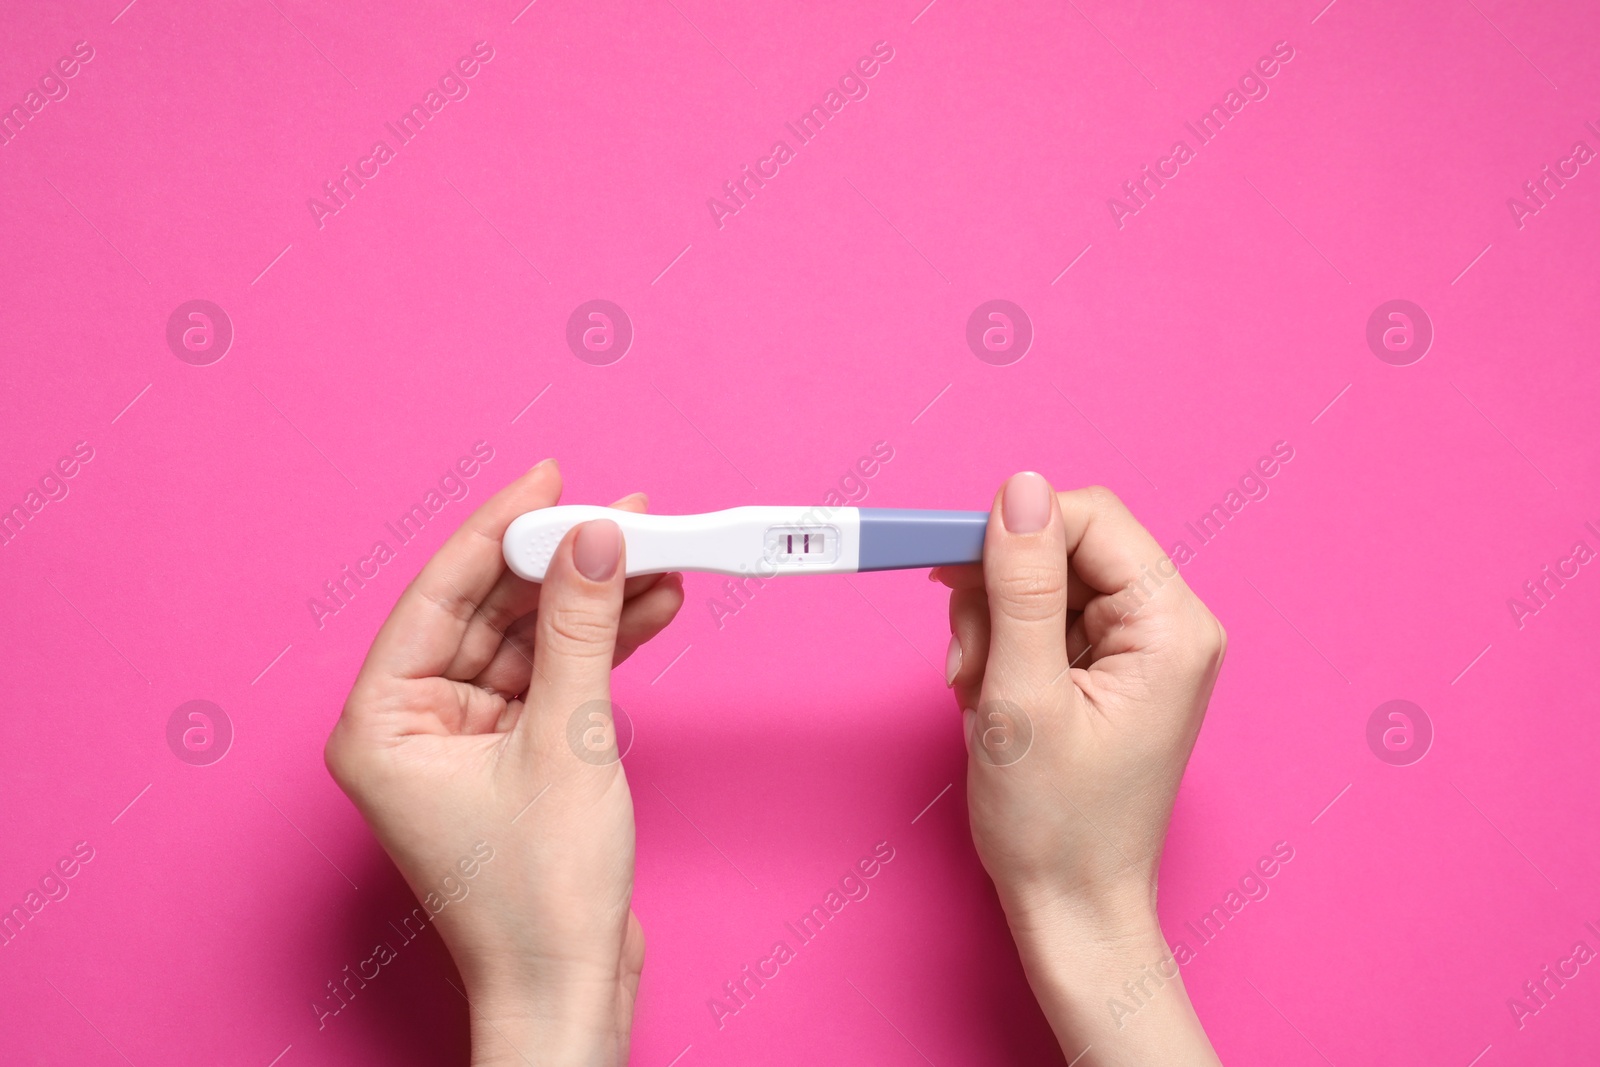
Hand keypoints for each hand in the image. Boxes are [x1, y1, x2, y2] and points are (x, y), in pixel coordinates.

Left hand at [325, 459, 683, 1066]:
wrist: (572, 989)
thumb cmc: (540, 896)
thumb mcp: (568, 740)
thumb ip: (581, 628)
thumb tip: (597, 537)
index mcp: (383, 724)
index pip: (440, 595)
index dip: (497, 528)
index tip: (547, 478)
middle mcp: (413, 728)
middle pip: (490, 614)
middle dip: (560, 565)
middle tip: (623, 516)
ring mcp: (465, 745)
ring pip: (530, 645)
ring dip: (593, 604)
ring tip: (657, 554)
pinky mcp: (513, 760)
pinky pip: (553, 681)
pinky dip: (602, 649)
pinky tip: (651, 609)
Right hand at [935, 474, 1225, 1065]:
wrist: (1070, 907)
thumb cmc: (1055, 825)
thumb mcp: (1023, 697)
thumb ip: (1022, 586)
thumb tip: (1018, 488)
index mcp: (1171, 626)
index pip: (1088, 517)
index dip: (1012, 532)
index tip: (947, 571)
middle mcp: (1168, 625)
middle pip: (1063, 545)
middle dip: (998, 594)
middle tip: (968, 663)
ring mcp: (1138, 647)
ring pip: (1041, 581)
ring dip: (991, 627)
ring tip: (981, 694)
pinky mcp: (1107, 666)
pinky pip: (1041, 619)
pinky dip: (1001, 650)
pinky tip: (992, 699)